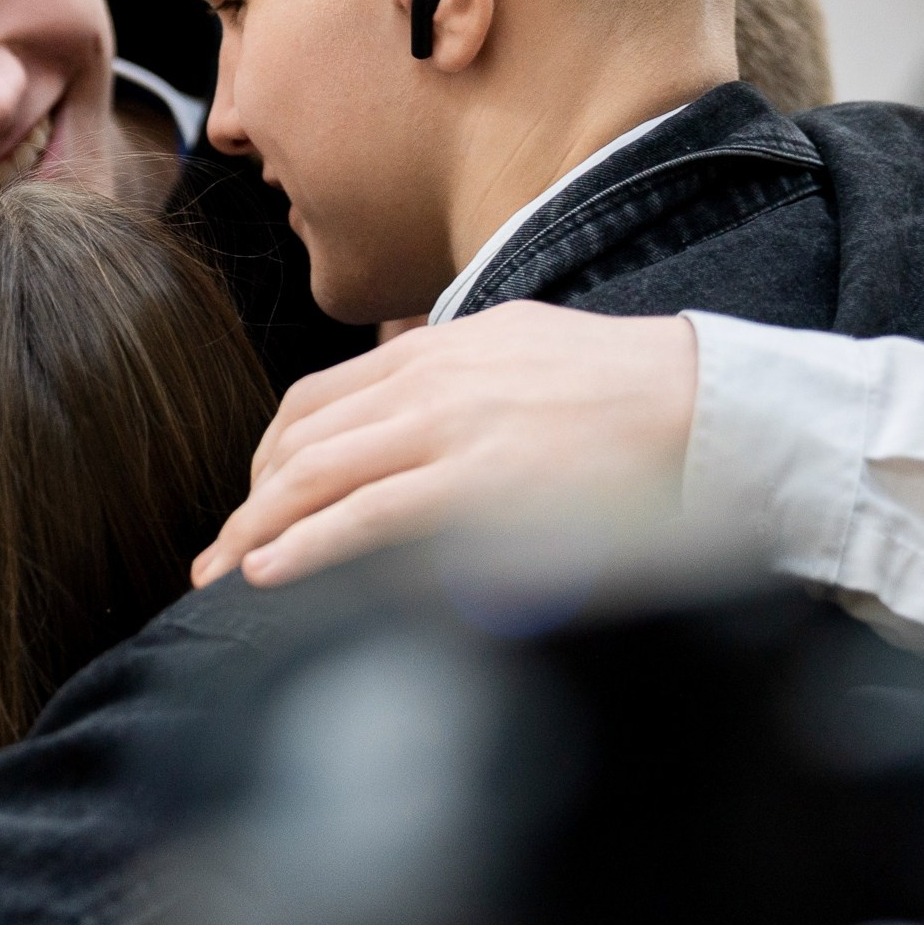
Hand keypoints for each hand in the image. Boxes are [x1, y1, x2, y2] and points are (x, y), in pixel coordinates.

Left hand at [192, 302, 697, 588]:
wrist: (708, 403)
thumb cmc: (627, 391)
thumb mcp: (520, 352)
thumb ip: (455, 379)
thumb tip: (413, 414)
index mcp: (434, 349)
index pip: (315, 400)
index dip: (268, 457)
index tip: (253, 504)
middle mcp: (427, 380)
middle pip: (298, 441)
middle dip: (247, 504)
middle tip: (215, 555)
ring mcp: (449, 429)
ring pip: (315, 477)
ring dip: (256, 531)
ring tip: (224, 574)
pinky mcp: (478, 483)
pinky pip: (366, 515)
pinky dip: (306, 544)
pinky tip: (271, 571)